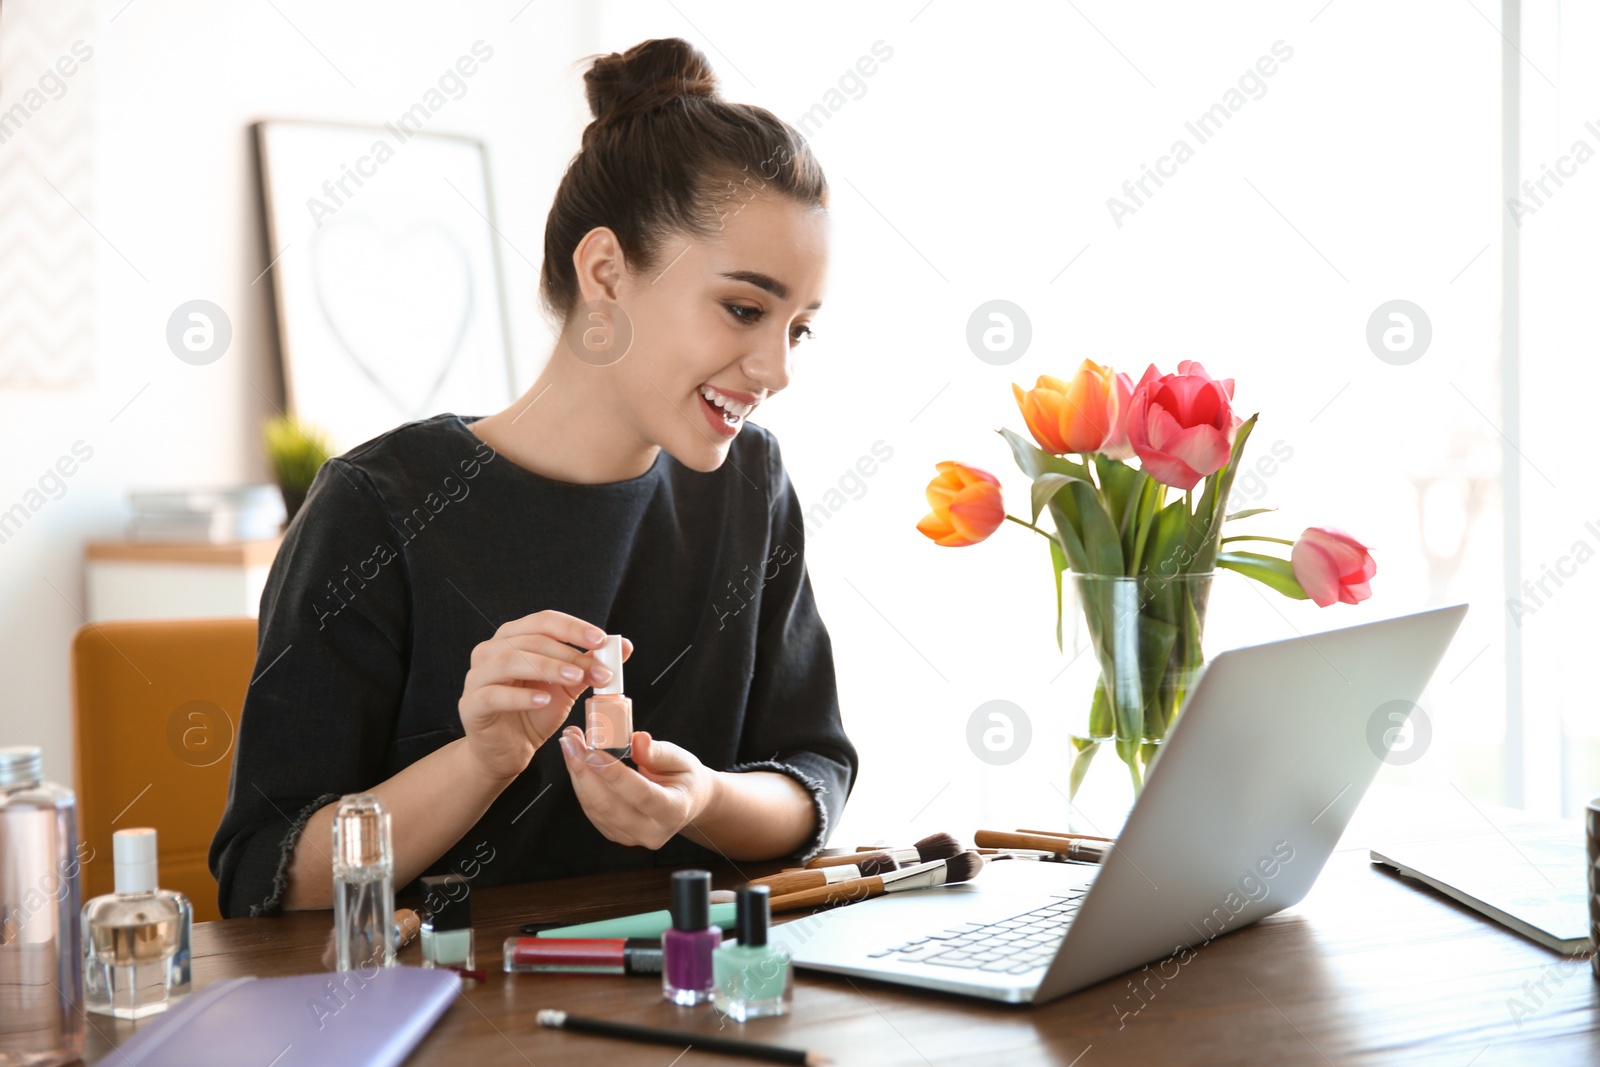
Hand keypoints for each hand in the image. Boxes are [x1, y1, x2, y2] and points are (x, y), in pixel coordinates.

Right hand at [457, 610, 631, 781]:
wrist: (509, 750)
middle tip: (598, 669)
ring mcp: (477, 677)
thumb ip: (589, 665)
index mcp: (514, 638)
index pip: (543, 621)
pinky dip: (521, 696)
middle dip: (568, 653)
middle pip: (530, 640)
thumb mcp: (568, 686)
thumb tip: (623, 645)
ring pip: (510, 660)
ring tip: (575, 678)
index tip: (601, 640)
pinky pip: (493, 694)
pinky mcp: (471, 705)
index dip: (573, 628)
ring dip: (547, 667)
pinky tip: (544, 700)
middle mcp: (491, 651)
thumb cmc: (535, 712)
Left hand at [558, 727, 718, 849]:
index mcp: (673, 811)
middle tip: (571, 742)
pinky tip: (576, 761)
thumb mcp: (680, 759)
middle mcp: (652, 832)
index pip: (641, 795)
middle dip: (584, 772)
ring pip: (595, 808)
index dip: (614, 775)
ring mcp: (632, 838)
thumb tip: (637, 740)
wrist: (687, 802)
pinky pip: (592, 811)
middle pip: (610, 806)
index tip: (593, 751)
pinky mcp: (616, 835)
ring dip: (577, 775)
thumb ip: (657, 752)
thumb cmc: (684, 777)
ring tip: (570, 744)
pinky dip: (581, 784)